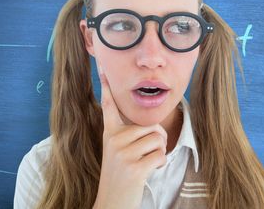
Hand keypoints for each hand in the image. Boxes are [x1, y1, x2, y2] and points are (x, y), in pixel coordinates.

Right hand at [93, 65, 167, 208]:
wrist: (111, 204)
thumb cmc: (121, 176)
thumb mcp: (118, 152)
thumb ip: (130, 136)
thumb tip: (156, 127)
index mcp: (110, 134)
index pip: (109, 107)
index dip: (107, 88)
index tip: (103, 68)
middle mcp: (114, 140)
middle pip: (152, 126)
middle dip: (158, 140)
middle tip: (146, 155)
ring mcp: (122, 154)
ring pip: (159, 139)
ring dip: (159, 152)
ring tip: (146, 163)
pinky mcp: (134, 168)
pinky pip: (161, 155)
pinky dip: (160, 164)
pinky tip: (147, 172)